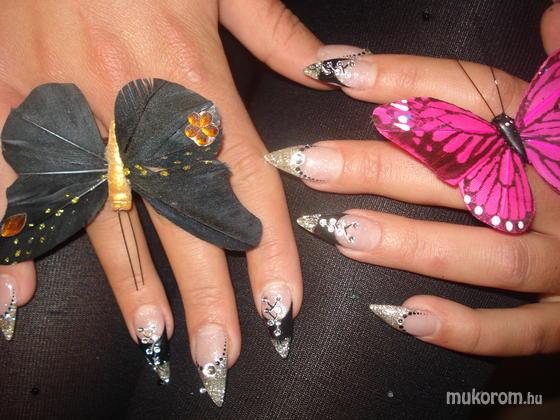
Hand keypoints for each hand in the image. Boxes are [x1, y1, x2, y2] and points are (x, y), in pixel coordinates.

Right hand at [0, 0, 321, 403]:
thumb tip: (337, 72)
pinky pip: (13, 183)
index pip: (244, 186)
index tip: (281, 307)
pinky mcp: (15, 108)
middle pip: (182, 223)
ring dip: (131, 287)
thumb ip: (281, 36)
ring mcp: (71, 118)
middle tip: (220, 354)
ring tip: (156, 342)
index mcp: (194, 84)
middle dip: (205, 295)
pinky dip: (12, 238)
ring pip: (106, 220)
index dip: (268, 252)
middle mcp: (137, 115)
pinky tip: (20, 291)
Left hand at [267, 5, 559, 355]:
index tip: (335, 71)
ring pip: (486, 250)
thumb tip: (555, 16)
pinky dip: (467, 327)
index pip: (472, 94)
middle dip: (380, 165)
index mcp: (553, 135)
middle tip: (311, 162)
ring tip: (340, 234)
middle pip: (461, 170)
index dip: (402, 78)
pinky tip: (406, 316)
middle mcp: (557, 192)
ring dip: (411, 243)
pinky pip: (523, 329)